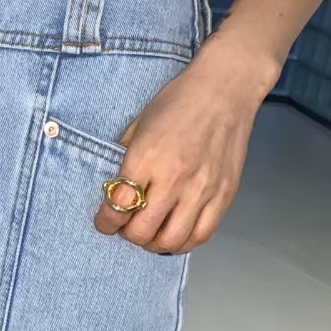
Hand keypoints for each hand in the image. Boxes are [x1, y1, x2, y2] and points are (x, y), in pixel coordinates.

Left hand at [93, 40, 274, 253]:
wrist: (225, 87)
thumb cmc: (181, 100)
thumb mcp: (139, 123)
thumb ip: (124, 157)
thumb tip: (113, 187)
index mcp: (147, 157)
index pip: (117, 206)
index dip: (105, 221)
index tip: (104, 221)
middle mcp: (174, 177)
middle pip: (142, 231)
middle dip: (127, 234)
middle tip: (126, 226)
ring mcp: (202, 188)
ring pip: (171, 240)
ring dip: (154, 243)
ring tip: (151, 232)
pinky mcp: (224, 194)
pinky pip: (201, 234)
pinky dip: (184, 241)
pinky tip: (175, 231)